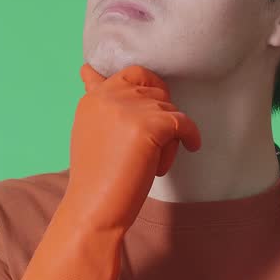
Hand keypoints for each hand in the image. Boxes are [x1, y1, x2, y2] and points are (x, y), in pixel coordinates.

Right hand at [0, 63, 200, 279]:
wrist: (94, 209)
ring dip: (170, 135)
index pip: (131, 74)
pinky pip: (183, 122)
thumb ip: (97, 101)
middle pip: (156, 92)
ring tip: (154, 163)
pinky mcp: (148, 125)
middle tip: (153, 148)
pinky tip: (191, 147)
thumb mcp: (90, 130)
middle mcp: (108, 96)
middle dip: (161, 117)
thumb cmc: (96, 179)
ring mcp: (128, 109)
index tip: (151, 113)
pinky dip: (191, 136)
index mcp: (93, 98)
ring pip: (170, 110)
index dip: (150, 89)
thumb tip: (88, 70)